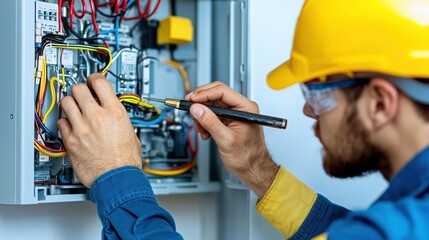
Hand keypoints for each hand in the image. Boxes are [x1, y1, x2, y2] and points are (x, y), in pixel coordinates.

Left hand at [57, 73, 141, 187]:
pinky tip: (72, 125)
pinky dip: (65, 122)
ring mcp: (81, 128)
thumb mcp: (131, 131)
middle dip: (81, 90)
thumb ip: (119, 118)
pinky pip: (61, 123)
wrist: (117, 178)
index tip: (93, 80)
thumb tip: (114, 112)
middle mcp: (96, 117)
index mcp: (114, 112)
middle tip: (83, 94)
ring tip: (75, 108)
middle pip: (79, 88)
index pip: (99, 82)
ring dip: (71, 103)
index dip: (95, 78)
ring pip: (66, 102)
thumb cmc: (126, 160)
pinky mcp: (70, 140)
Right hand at [185, 82, 278, 197]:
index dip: (204, 94)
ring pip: (212, 104)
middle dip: (201, 102)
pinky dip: (205, 121)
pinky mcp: (228, 120)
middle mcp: (241, 108)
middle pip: (216, 94)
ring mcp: (234, 113)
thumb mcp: (226, 140)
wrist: (252, 169)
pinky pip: (212, 114)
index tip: (191, 100)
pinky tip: (204, 131)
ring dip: (202, 114)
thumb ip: (211, 122)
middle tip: (189, 107)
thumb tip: (197, 108)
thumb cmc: (248, 157)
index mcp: (246, 108)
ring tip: (199, 127)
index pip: (222, 91)